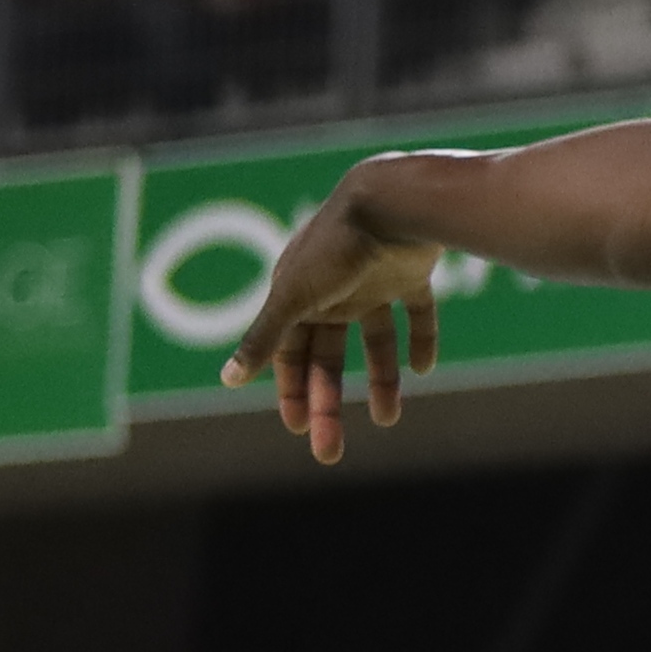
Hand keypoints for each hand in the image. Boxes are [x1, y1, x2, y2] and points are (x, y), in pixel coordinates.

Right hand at [220, 173, 449, 460]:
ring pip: (375, 341)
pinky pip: (418, 312)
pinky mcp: (411, 272)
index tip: (298, 428)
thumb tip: (227, 379)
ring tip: (388, 420)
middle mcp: (333, 291)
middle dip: (328, 402)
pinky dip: (421, 340)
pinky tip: (423, 369)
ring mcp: (373, 281)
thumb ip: (264, 338)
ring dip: (379, 380)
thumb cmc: (335, 247)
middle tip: (331, 450)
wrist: (392, 202)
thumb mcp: (294, 296)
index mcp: (298, 295)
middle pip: (328, 357)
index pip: (289, 353)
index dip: (291, 390)